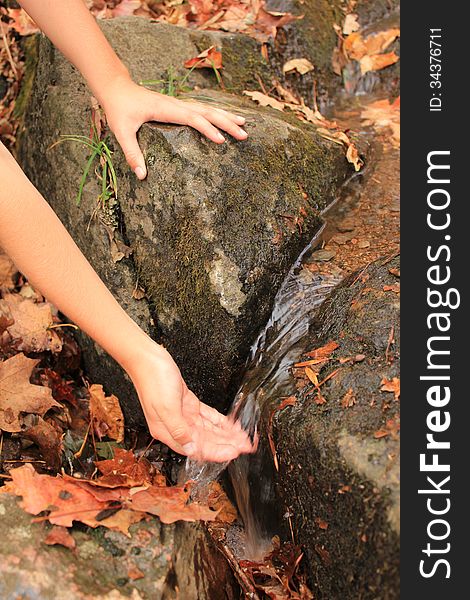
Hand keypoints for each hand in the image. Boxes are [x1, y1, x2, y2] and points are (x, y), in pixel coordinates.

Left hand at [100, 76, 247, 179]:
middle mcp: (176, 104)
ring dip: (226, 117)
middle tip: (244, 134)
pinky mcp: (179, 106)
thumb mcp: (122, 132)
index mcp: (166, 109)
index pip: (192, 118)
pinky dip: (217, 114)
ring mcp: (179, 103)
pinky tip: (227, 119)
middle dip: (226, 123)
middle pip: (207, 112)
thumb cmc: (119, 109)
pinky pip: (202, 109)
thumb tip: (141, 175)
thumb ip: (132, 153)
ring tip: (244, 125)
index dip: (207, 129)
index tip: (221, 140)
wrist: (117, 88)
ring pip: (207, 109)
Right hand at [127, 341, 255, 461]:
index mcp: (167, 431)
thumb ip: (178, 429)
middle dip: (226, 444)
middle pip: (206, 440)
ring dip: (226, 434)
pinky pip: (207, 416)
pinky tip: (230, 425)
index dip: (216, 451)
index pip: (196, 448)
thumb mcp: (165, 407)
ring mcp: (183, 415)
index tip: (233, 452)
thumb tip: (190, 448)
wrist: (148, 360)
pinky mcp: (188, 404)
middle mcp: (176, 426)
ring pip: (209, 429)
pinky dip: (220, 421)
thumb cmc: (153, 381)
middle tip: (245, 446)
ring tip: (242, 438)